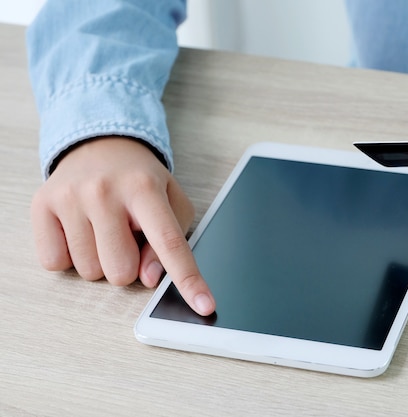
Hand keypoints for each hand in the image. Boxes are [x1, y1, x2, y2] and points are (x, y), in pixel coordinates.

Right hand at [31, 137, 215, 314]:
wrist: (99, 144)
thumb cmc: (140, 180)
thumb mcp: (171, 200)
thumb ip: (173, 239)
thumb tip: (150, 277)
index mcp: (145, 189)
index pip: (169, 243)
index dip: (188, 280)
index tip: (204, 306)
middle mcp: (104, 191)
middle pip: (120, 272)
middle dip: (128, 265)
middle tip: (127, 236)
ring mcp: (70, 198)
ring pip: (88, 272)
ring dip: (100, 260)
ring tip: (104, 229)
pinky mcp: (42, 206)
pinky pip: (55, 263)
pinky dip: (70, 257)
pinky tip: (80, 230)